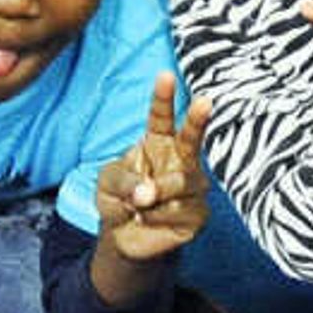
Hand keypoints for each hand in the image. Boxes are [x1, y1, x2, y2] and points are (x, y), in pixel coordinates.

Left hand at [97, 74, 213, 263]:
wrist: (126, 236)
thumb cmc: (119, 199)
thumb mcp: (108, 182)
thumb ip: (124, 180)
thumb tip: (148, 193)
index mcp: (159, 142)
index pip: (162, 117)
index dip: (164, 98)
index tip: (166, 76)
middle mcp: (181, 159)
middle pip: (192, 139)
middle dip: (199, 119)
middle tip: (205, 102)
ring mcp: (194, 186)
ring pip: (180, 183)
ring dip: (154, 196)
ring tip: (138, 207)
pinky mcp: (199, 214)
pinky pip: (180, 211)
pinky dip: (157, 217)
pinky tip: (151, 220)